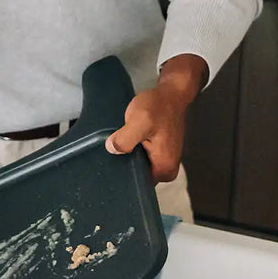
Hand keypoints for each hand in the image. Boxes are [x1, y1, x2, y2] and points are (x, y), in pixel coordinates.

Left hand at [105, 54, 207, 181]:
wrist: (171, 93)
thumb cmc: (158, 107)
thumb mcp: (139, 121)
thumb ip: (126, 139)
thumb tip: (112, 150)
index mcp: (164, 168)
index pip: (139, 185)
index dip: (123, 177)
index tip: (109, 169)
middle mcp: (166, 169)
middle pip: (138, 176)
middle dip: (123, 166)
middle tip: (107, 156)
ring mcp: (163, 160)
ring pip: (138, 166)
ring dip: (127, 157)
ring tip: (112, 149)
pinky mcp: (158, 151)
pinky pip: (140, 157)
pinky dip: (131, 151)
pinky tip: (120, 144)